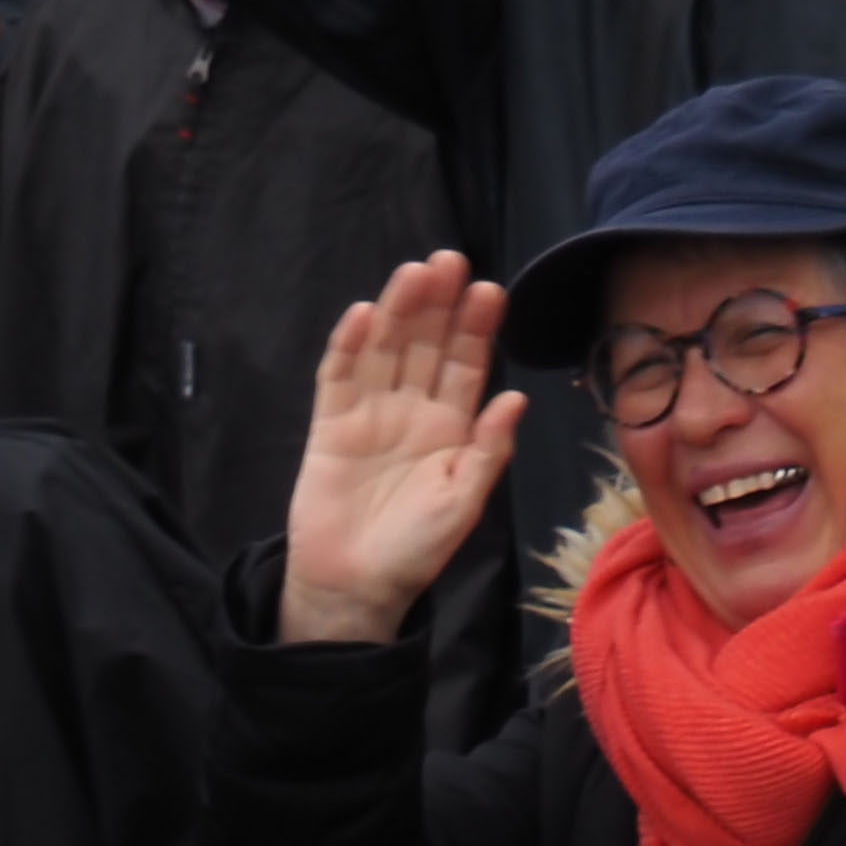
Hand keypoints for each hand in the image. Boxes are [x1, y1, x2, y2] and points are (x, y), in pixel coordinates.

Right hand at [277, 253, 521, 645]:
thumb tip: (517, 398)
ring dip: (398, 310)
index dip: (476, 328)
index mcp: (451, 427)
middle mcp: (412, 410)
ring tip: (414, 273)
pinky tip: (361, 315)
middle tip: (450, 260)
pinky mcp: (329, 425)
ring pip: (384, 349)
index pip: (466, 365)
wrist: (354, 585)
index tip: (489, 290)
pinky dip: (346, 346)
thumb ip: (488, 451)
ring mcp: (368, 413)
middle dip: (439, 303)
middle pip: (426, 344)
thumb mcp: (464, 502)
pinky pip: (337, 378)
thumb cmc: (416, 549)